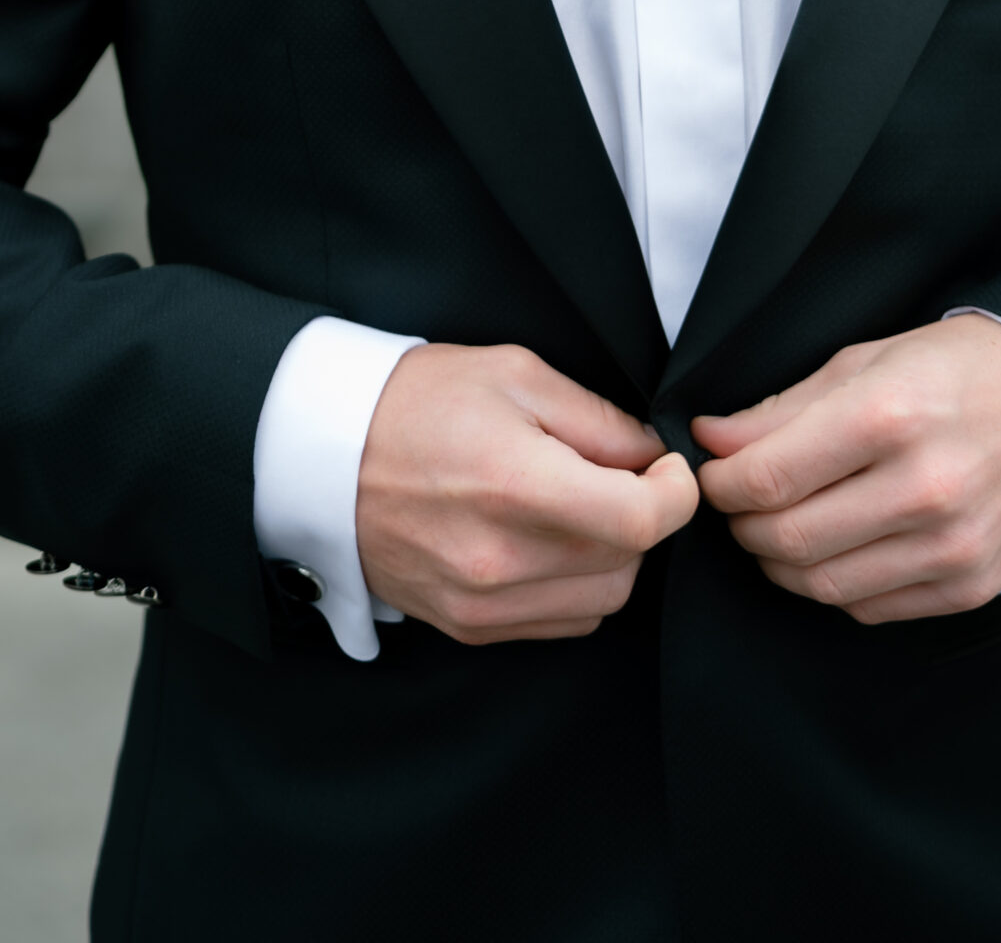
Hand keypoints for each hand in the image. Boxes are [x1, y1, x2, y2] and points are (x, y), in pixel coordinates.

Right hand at [357, 343, 697, 644]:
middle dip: (640, 517)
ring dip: (611, 556)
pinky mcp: (469, 627)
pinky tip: (546, 539)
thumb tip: (653, 456)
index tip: (669, 467)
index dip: (676, 492)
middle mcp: (501, 561)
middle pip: (630, 563)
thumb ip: (598, 419)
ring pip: (602, 599)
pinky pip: (561, 621)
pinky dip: (574, 585)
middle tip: (614, 472)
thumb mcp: (516, 373)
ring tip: (574, 504)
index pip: (641, 521)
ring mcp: (482, 604)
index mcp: (516, 486)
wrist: (325, 454)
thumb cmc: (419, 401)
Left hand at [692, 316, 1000, 624]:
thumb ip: (783, 408)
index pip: (769, 477)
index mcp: (890, 416)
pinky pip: (868, 608)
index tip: (713, 474)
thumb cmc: (959, 372)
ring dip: (779, 562)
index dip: (722, 483)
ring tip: (778, 527)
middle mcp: (923, 488)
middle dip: (743, 525)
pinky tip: (834, 548)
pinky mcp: (968, 586)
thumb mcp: (867, 361)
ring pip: (822, 584)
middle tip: (740, 503)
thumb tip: (711, 440)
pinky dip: (833, 584)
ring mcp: (950, 546)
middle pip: (788, 539)